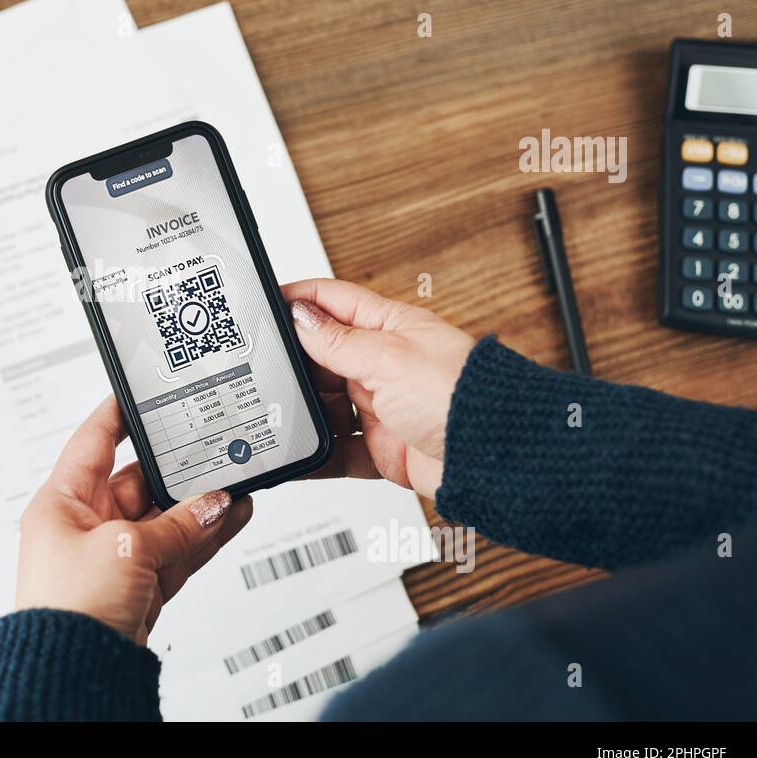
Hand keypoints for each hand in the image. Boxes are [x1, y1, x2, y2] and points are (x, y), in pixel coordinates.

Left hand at [16, 396, 253, 643]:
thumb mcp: (125, 550)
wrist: (73, 673)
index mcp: (61, 503)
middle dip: (177, 469)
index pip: (93, 442)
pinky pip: (177, 551)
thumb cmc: (67, 611)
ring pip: (165, 519)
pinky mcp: (137, 587)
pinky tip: (232, 517)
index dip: (118, 414)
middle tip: (212, 446)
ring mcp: (112, 558)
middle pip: (138, 482)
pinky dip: (205, 537)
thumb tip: (213, 504)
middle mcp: (85, 527)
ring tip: (236, 481)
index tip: (141, 390)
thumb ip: (176, 524)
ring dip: (200, 505)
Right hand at [282, 278, 475, 498]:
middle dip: (292, 365)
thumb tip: (300, 315)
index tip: (262, 303)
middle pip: (319, 358)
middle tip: (261, 371)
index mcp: (388, 328)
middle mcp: (382, 365)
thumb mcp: (388, 357)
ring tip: (276, 415)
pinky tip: (297, 455)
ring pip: (324, 406)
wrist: (495, 458)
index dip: (296, 299)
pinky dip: (316, 456)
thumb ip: (337, 341)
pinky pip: (337, 451)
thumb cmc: (461, 395)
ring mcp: (380, 407)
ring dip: (303, 412)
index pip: (331, 302)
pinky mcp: (380, 448)